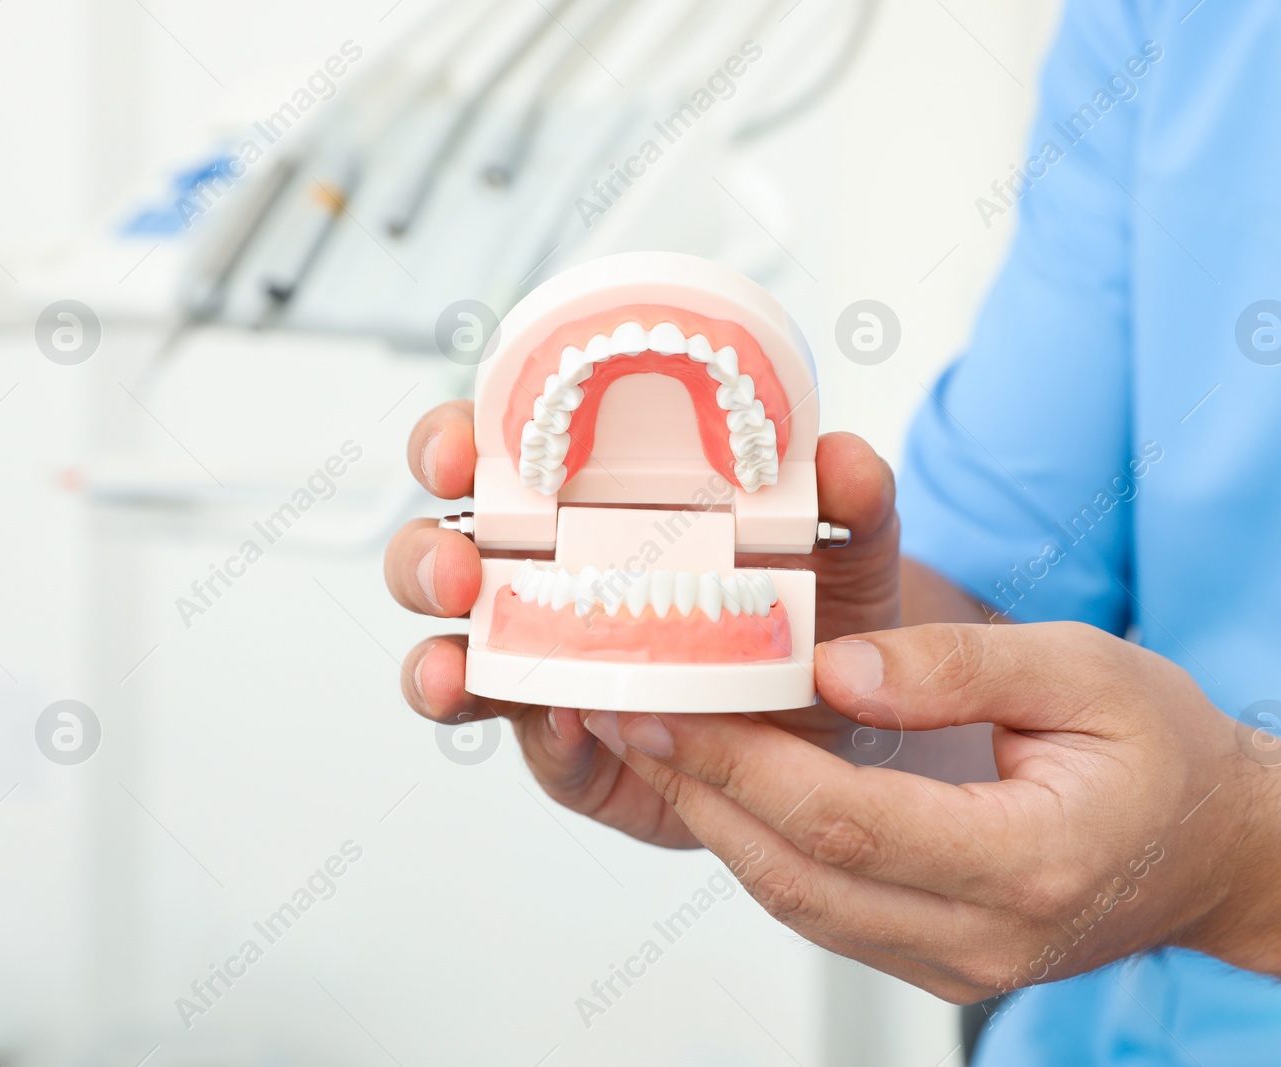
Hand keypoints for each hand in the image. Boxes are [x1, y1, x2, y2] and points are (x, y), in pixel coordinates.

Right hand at [383, 399, 903, 847]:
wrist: (844, 726)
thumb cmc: (819, 611)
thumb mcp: (848, 549)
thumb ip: (853, 500)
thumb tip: (841, 459)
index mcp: (594, 501)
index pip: (498, 455)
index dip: (457, 444)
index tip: (461, 453)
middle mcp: (550, 576)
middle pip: (446, 553)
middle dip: (426, 558)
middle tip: (458, 570)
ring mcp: (549, 666)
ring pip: (452, 655)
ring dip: (435, 663)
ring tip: (457, 673)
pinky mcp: (573, 748)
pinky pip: (533, 744)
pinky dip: (539, 738)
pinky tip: (564, 727)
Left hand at [581, 621, 1260, 999]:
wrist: (1221, 849)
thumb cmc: (1166, 750)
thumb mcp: (1084, 669)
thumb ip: (958, 669)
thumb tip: (833, 670)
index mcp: (1031, 861)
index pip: (846, 823)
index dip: (741, 764)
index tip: (662, 703)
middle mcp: (985, 937)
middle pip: (799, 875)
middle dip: (698, 790)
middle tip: (621, 712)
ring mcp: (957, 965)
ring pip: (797, 903)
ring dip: (714, 820)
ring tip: (650, 740)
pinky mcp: (935, 961)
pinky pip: (823, 910)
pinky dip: (760, 846)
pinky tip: (720, 783)